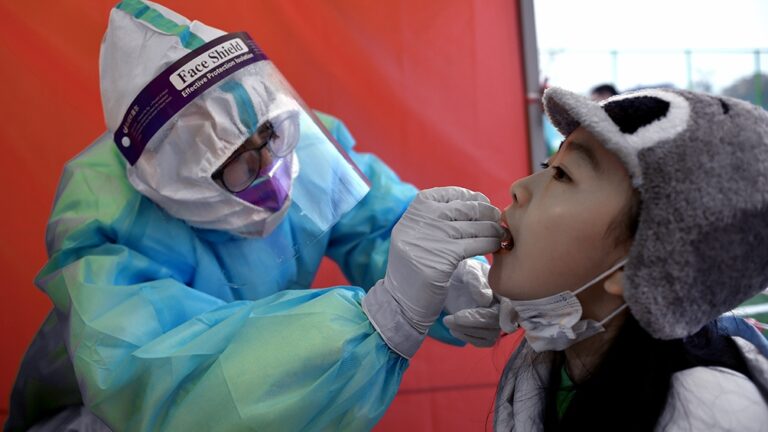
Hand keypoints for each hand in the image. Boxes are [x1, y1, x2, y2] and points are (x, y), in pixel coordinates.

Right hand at [363, 187, 503, 357]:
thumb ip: (437, 218)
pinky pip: (474, 245)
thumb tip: (476, 201)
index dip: (469, 196)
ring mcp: (429, 240)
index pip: (447, 194)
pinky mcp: (441, 260)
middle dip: (486, 212)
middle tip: (498, 218)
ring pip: (472, 227)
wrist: (401, 300)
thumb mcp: (418, 235)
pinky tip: (495, 246)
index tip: (483, 202)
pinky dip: (489, 244)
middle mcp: (419, 222)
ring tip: (501, 234)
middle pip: (463, 209)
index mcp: (413, 213)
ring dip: (492, 229)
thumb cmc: (416, 266)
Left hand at [442, 259, 501, 346]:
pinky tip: (453, 329)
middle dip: (473, 322)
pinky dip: (467, 338)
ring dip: (467, 331)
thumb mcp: (466, 269)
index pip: (511, 305)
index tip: (501, 323)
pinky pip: (483, 342)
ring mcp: (496, 321)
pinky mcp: (487, 332)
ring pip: (490, 335)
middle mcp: (504, 308)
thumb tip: (486, 300)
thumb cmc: (463, 273)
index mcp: (503, 290)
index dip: (508, 314)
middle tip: (451, 317)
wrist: (453, 283)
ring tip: (448, 320)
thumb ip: (475, 280)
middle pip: (496, 322)